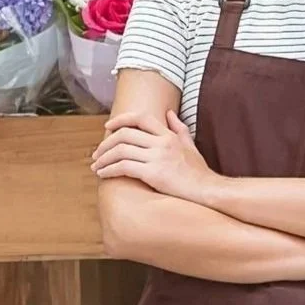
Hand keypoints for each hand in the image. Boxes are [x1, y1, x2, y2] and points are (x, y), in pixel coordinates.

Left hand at [92, 110, 221, 204]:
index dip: (121, 119)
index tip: (108, 127)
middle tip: (97, 153)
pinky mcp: (153, 174)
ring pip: (120, 150)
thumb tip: (169, 113)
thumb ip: (179, 128)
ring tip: (97, 166)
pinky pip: (123, 167)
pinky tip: (104, 175)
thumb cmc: (198, 172)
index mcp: (169, 135)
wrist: (207, 190)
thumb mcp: (190, 145)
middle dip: (106, 143)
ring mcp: (158, 158)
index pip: (140, 117)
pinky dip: (109, 170)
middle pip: (124, 134)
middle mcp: (162, 143)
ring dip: (103, 158)